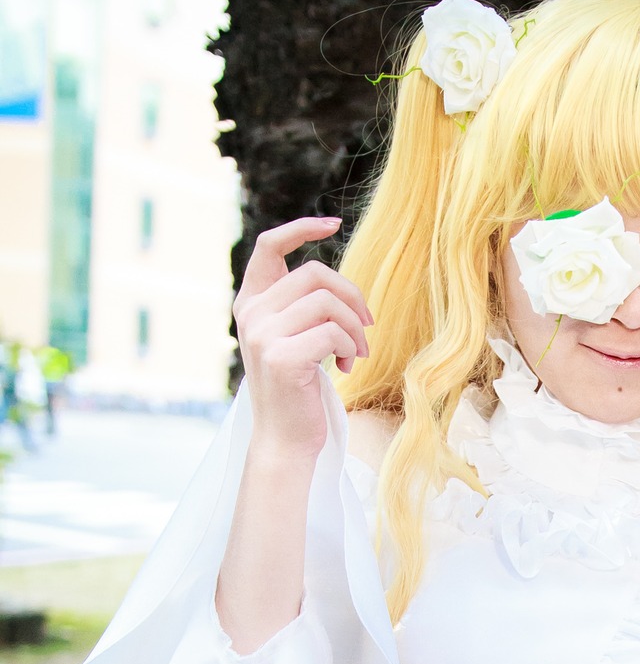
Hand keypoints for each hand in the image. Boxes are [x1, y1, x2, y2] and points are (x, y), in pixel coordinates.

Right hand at [233, 217, 373, 463]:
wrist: (285, 440)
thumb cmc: (298, 390)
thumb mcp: (294, 339)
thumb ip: (301, 307)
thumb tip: (339, 285)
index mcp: (251, 303)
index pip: (269, 246)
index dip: (302, 228)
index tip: (333, 223)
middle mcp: (251, 314)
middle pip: (315, 274)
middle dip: (352, 297)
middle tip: (365, 328)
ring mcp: (262, 335)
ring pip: (327, 303)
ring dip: (354, 329)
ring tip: (356, 354)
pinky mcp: (281, 358)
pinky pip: (333, 334)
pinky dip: (350, 350)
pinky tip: (345, 369)